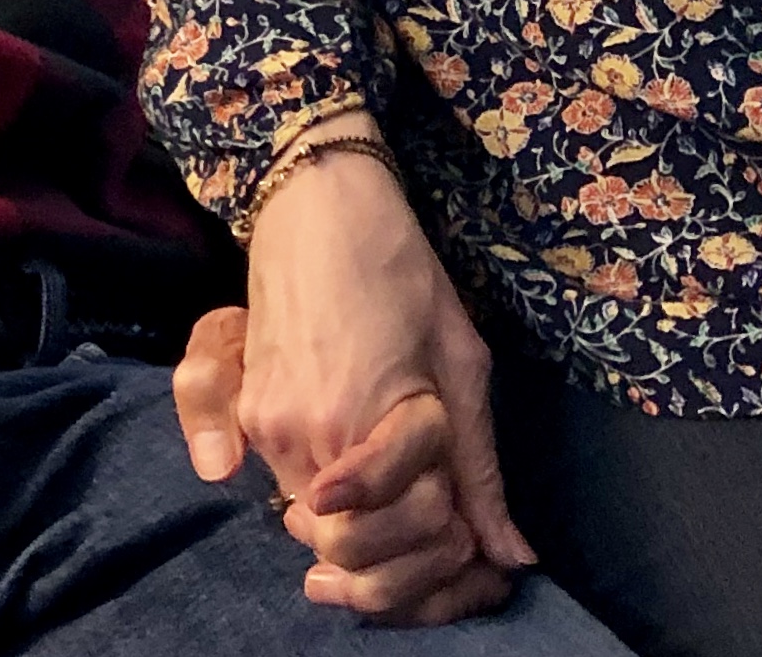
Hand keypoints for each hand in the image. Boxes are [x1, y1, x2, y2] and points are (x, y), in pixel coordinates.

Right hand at [175, 122, 535, 620]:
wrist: (320, 203)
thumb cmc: (400, 269)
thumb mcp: (460, 362)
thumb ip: (479, 468)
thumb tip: (511, 556)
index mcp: (351, 426)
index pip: (391, 545)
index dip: (440, 540)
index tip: (462, 506)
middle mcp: (294, 440)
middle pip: (344, 557)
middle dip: (404, 555)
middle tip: (447, 517)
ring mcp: (263, 429)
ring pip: (317, 535)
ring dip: (373, 536)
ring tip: (417, 494)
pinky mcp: (250, 416)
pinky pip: (294, 494)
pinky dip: (340, 508)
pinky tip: (378, 479)